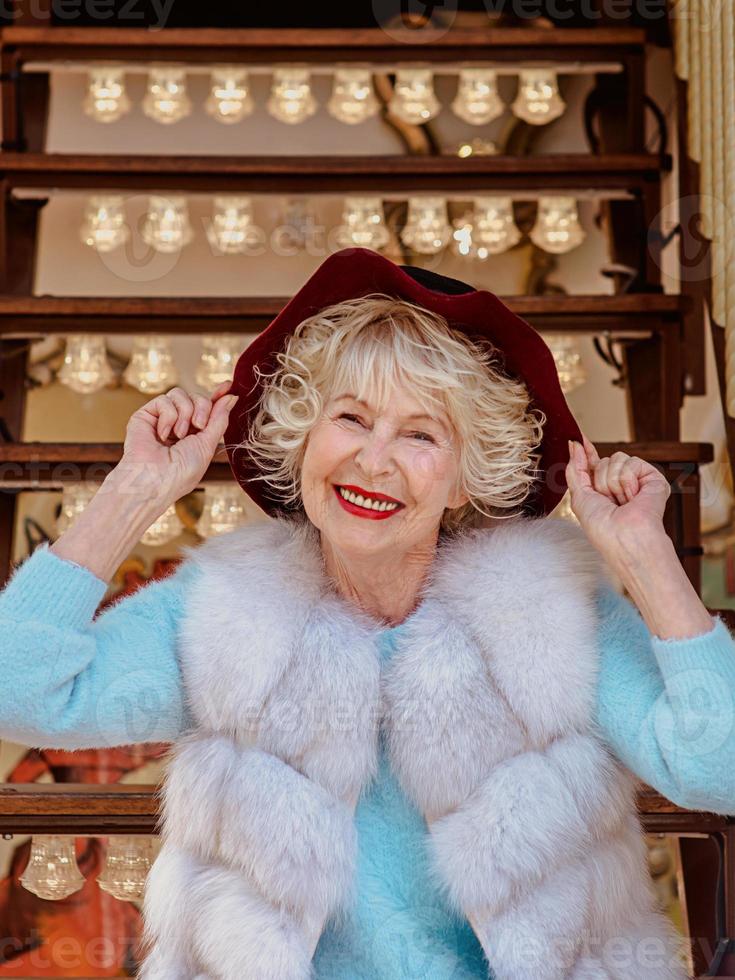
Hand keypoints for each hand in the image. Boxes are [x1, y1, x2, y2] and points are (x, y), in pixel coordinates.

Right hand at [113, 380, 238, 503]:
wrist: (155, 480)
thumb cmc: (182, 471)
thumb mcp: (208, 444)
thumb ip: (219, 419)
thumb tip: (231, 396)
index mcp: (195, 433)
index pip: (208, 408)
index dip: (218, 396)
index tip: (229, 385)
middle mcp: (178, 424)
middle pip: (197, 397)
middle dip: (202, 408)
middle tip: (198, 426)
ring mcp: (161, 419)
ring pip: (180, 394)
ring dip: (184, 413)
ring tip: (178, 435)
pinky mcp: (145, 415)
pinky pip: (164, 400)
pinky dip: (168, 417)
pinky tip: (162, 435)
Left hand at [564, 434, 670, 557]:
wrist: (626, 538)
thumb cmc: (603, 528)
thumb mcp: (579, 497)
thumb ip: (575, 470)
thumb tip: (574, 444)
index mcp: (603, 490)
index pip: (594, 464)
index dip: (587, 453)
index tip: (578, 440)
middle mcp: (621, 484)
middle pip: (604, 460)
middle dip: (600, 481)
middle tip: (610, 502)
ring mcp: (638, 480)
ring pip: (617, 459)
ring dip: (613, 483)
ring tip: (623, 502)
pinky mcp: (653, 477)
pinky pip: (632, 462)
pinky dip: (628, 481)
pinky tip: (634, 496)